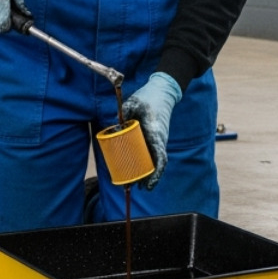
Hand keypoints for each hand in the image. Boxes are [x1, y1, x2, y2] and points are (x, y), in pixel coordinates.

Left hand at [120, 72, 181, 188]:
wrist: (162, 91)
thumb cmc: (149, 98)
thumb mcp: (135, 102)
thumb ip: (125, 110)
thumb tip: (115, 121)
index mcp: (156, 134)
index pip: (160, 159)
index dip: (155, 174)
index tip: (147, 185)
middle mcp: (159, 140)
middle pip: (155, 164)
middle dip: (145, 178)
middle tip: (131, 187)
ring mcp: (158, 139)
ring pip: (153, 161)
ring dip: (145, 173)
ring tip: (132, 184)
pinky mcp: (154, 137)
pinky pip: (151, 154)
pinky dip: (145, 164)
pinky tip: (135, 169)